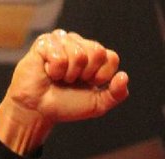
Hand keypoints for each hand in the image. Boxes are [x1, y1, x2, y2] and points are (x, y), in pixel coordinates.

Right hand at [0, 30, 129, 155]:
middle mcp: (79, 45)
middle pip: (97, 51)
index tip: (89, 85)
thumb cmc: (66, 105)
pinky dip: (54, 71)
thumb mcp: (97, 104)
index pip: (111, 57)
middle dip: (86, 74)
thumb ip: (116, 94)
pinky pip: (59, 56)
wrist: (40, 110)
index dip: (102, 76)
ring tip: (59, 78)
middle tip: (72, 81)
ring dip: (69, 74)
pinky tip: (47, 72)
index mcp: (94, 57)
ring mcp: (62, 41)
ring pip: (78, 54)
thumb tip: (124, 77)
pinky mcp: (45, 42)